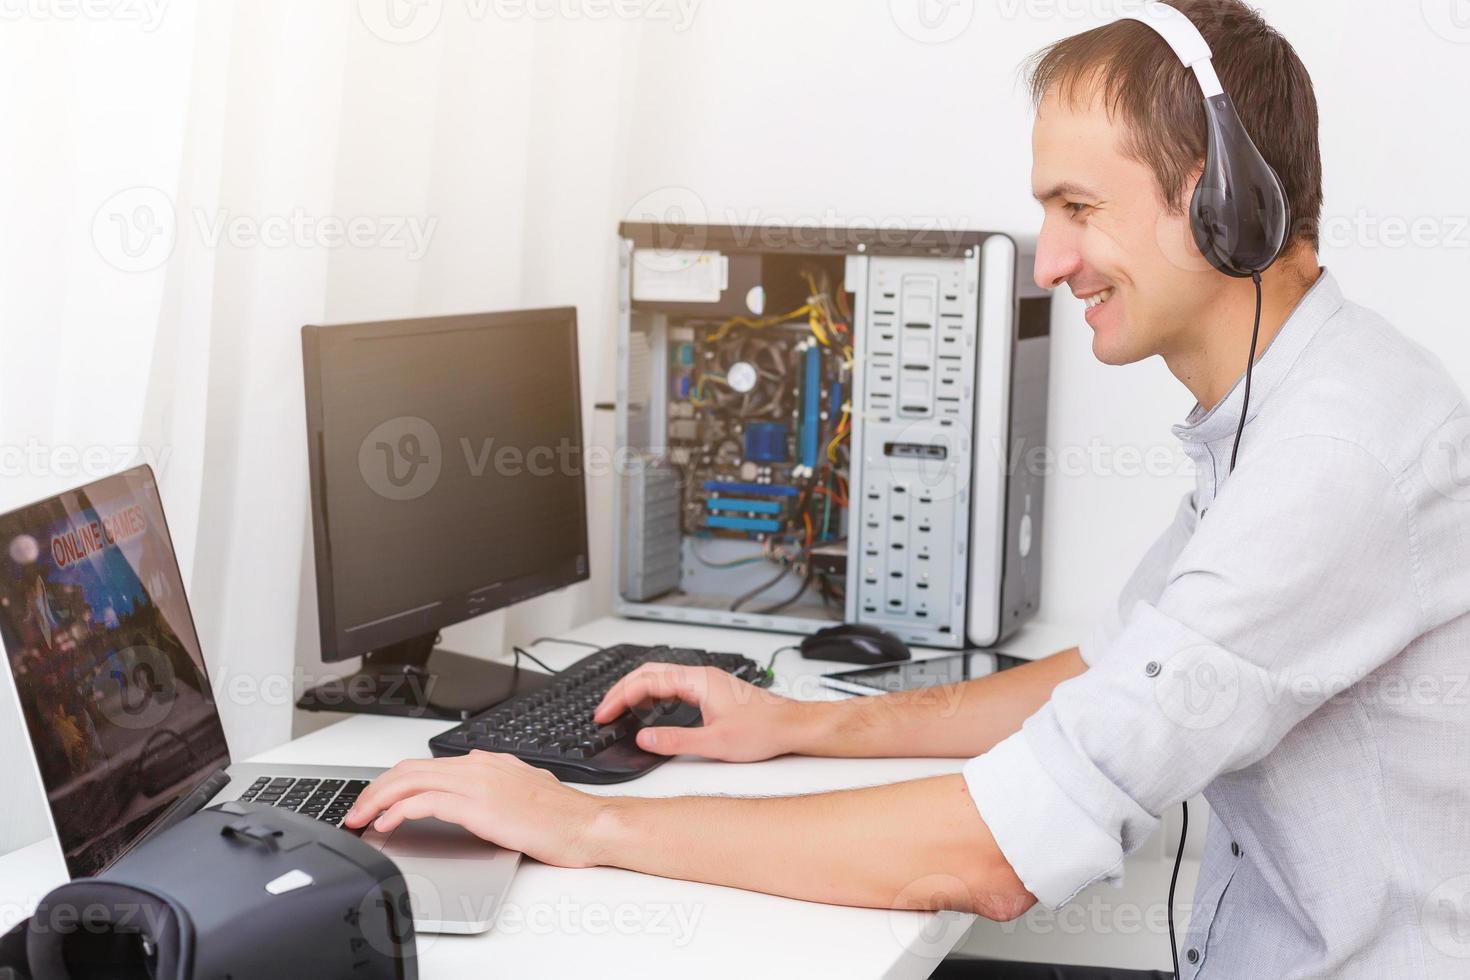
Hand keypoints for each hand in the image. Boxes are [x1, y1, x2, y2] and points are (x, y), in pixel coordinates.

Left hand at [343, 752, 604, 867]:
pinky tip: (388, 824)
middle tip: (356, 809)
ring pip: (410, 781)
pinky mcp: (476, 805)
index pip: (426, 765)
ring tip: (361, 818)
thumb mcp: (523, 790)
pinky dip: (398, 811)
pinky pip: (424, 802)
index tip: (378, 799)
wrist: (584, 824)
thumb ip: (497, 784)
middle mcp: (478, 765)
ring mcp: (476, 782)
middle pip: (410, 768)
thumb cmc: (561, 816)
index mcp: (488, 762)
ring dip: (378, 799)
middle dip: (375, 788)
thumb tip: (476, 790)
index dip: (394, 781)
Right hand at [593, 663, 809, 761]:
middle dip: (622, 691)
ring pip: (661, 677)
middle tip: (604, 712)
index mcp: (698, 681)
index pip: (646, 681)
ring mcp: (707, 681)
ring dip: (638, 691)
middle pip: (649, 673)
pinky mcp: (712, 690)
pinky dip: (654, 695)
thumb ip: (675, 740)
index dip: (620, 698)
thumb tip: (643, 738)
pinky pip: (674, 685)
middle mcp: (701, 675)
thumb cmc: (764, 730)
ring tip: (621, 711)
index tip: (604, 714)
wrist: (792, 726)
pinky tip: (651, 710)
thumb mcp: (715, 743)